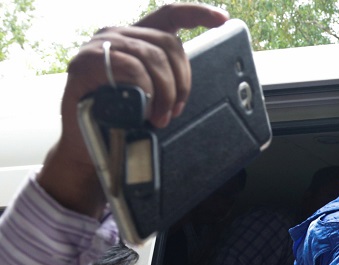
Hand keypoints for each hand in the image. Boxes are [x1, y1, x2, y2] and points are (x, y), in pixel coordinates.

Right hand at [36, 3, 229, 215]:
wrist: (86, 145)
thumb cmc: (120, 120)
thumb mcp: (151, 95)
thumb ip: (167, 79)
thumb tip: (189, 84)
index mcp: (136, 38)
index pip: (169, 15)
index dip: (197, 13)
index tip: (222, 19)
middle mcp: (117, 34)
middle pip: (169, 43)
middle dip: (182, 81)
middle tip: (175, 111)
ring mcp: (100, 45)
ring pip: (154, 57)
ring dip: (165, 92)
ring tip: (160, 117)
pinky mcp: (87, 61)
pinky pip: (133, 68)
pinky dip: (146, 91)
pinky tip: (143, 108)